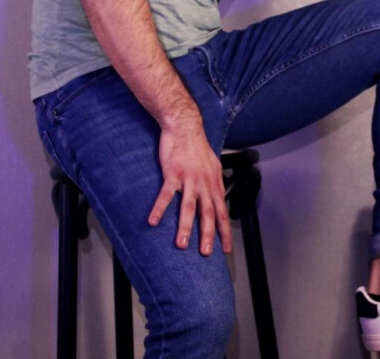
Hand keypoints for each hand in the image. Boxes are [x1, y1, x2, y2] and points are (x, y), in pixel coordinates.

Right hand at [147, 122, 231, 255]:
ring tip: (181, 244)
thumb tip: (220, 198)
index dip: (225, 231)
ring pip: (188, 206)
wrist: (185, 126)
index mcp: (214, 183)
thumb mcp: (214, 165)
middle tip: (206, 253)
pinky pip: (166, 194)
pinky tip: (153, 222)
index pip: (222, 211)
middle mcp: (204, 183)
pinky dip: (160, 208)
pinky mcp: (173, 173)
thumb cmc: (198, 147)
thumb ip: (216, 183)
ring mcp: (189, 178)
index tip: (226, 249)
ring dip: (185, 226)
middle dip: (208, 234)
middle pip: (207, 212)